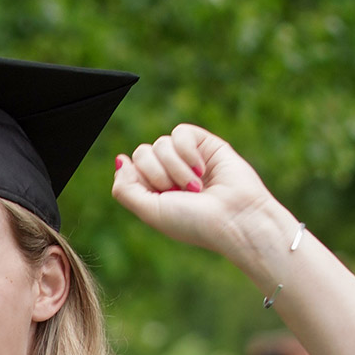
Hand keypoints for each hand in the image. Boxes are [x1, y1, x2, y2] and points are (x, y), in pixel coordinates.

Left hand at [110, 124, 286, 264]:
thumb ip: (125, 189)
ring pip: (160, 143)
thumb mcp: (149, 211)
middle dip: (157, 174)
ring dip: (176, 168)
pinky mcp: (206, 144)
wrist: (234, 218)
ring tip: (196, 187)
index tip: (161, 196)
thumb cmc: (193, 222)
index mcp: (153, 190)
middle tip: (179, 192)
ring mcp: (187, 158)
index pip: (130, 168)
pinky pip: (180, 133)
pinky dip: (187, 152)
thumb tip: (120, 159)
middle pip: (142, 152)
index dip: (140, 179)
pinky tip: (202, 169)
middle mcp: (169, 172)